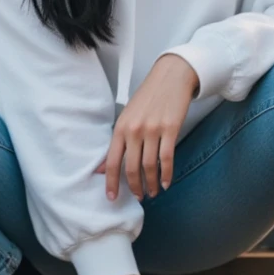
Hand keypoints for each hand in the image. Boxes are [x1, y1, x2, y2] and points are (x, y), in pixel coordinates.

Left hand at [95, 54, 197, 199]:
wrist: (170, 77)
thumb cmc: (148, 97)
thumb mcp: (127, 116)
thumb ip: (118, 142)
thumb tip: (102, 168)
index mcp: (120, 127)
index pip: (111, 161)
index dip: (111, 182)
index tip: (112, 198)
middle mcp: (134, 130)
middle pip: (131, 168)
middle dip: (135, 187)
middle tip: (139, 197)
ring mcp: (153, 129)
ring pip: (150, 166)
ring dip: (152, 184)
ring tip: (154, 192)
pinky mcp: (170, 129)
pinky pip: (167, 158)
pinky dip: (167, 174)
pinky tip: (167, 183)